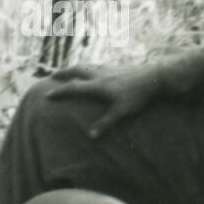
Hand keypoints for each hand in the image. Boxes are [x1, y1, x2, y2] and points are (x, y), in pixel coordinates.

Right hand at [45, 63, 161, 138]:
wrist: (156, 76)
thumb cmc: (138, 95)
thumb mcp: (122, 112)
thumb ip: (105, 123)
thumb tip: (90, 137)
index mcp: (97, 86)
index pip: (73, 88)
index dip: (59, 92)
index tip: (47, 95)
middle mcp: (99, 75)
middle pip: (76, 71)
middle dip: (63, 73)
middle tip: (53, 76)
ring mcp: (108, 69)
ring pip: (86, 66)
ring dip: (75, 69)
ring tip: (69, 72)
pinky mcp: (117, 66)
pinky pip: (97, 66)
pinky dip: (89, 69)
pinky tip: (93, 72)